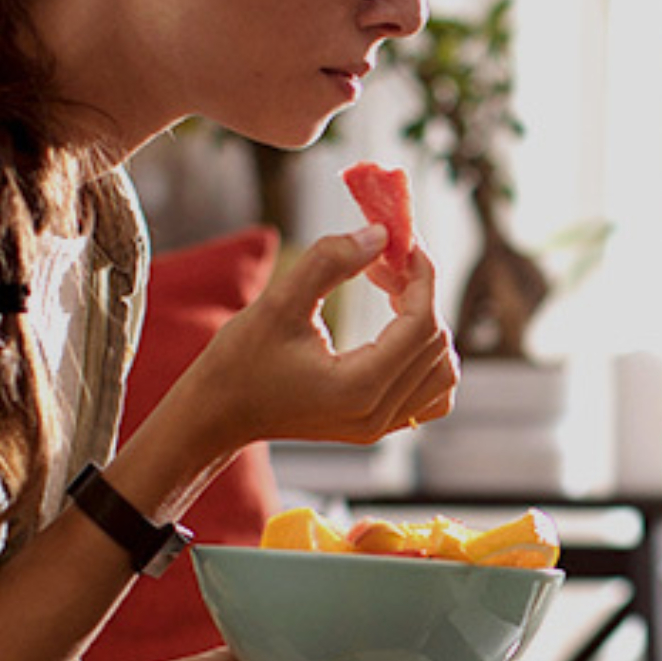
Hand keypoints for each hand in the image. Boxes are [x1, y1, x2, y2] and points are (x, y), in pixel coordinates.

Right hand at [165, 224, 459, 459]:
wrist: (218, 413)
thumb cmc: (238, 362)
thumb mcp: (276, 303)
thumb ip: (329, 262)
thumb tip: (381, 234)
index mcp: (358, 388)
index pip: (420, 323)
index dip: (421, 275)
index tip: (402, 240)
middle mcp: (378, 414)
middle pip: (434, 342)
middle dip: (419, 291)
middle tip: (383, 258)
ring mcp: (381, 426)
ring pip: (443, 370)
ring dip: (426, 322)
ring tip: (388, 288)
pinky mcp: (378, 426)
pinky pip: (432, 393)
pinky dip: (426, 357)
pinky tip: (394, 328)